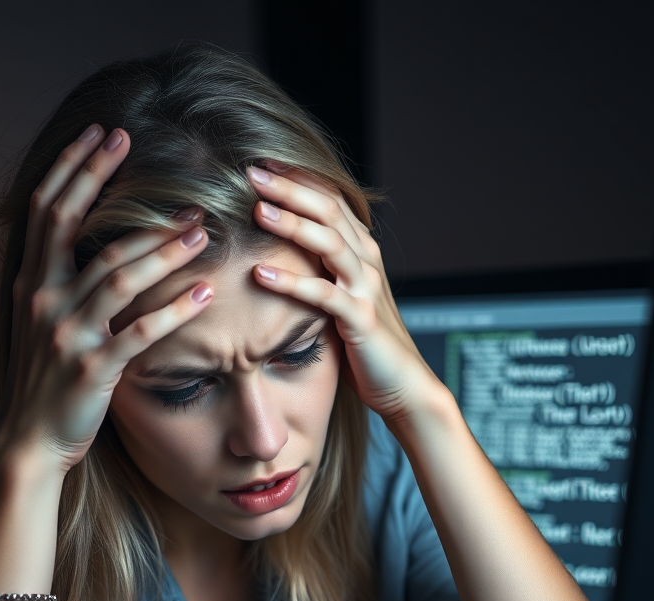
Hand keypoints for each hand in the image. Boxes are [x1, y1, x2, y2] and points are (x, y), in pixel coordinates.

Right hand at [0, 125, 213, 476]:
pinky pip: (140, 334)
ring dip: (161, 249)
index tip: (103, 135)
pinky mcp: (92, 370)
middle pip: (78, 229)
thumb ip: (58, 283)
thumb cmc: (45, 381)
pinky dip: (175, 311)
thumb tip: (87, 244)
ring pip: (117, 278)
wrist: (30, 442)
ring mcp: (65, 336)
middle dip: (111, 186)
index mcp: (31, 284)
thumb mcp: (40, 323)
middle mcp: (42, 301)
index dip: (74, 167)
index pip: (47, 210)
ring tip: (200, 228)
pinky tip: (207, 294)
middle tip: (152, 157)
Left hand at [245, 164, 442, 425]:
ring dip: (293, 224)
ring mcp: (366, 289)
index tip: (261, 163)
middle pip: (329, 210)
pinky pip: (324, 295)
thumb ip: (319, 273)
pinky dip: (291, 283)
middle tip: (251, 172)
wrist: (402, 384)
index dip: (298, 178)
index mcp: (362, 252)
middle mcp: (368, 262)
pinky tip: (260, 273)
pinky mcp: (361, 320)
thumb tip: (276, 255)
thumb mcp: (340, 299)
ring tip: (257, 210)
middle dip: (290, 188)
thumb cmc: (364, 345)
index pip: (330, 199)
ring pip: (330, 243)